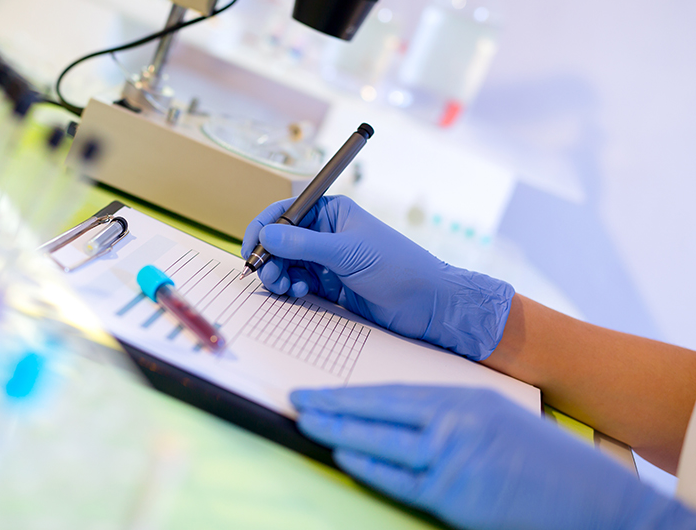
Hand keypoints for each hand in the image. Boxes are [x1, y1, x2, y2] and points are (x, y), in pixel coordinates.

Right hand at [241, 196, 512, 359]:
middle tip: (267, 276)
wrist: (428, 304)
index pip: (287, 210)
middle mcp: (326, 233)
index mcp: (332, 212)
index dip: (264, 226)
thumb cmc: (396, 267)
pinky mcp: (330, 285)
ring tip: (284, 287)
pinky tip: (301, 293)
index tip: (251, 247)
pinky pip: (299, 282)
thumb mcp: (347, 252)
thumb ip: (304, 244)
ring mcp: (328, 260)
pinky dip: (293, 288)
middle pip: (282, 240)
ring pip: (288, 264)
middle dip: (270, 257)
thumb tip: (266, 235)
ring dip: (279, 274)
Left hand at [291, 385, 695, 529]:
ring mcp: (454, 456)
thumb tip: (393, 418)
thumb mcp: (493, 417)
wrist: (593, 496)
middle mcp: (454, 421)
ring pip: (381, 439)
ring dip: (338, 430)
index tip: (317, 392)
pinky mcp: (456, 493)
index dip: (348, 394)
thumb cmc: (541, 458)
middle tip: (295, 400)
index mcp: (462, 397)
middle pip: (377, 410)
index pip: (389, 392)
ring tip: (305, 423)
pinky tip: (343, 455)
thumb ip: (446, 415)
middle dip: (331, 406)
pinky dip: (369, 466)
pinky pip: (400, 478)